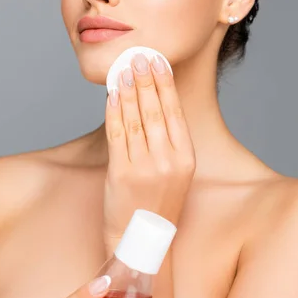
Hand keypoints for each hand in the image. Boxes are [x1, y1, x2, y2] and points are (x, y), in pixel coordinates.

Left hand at [104, 52, 195, 249]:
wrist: (141, 241)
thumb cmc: (158, 203)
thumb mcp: (176, 173)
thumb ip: (168, 142)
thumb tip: (153, 102)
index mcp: (186, 158)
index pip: (175, 112)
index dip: (165, 84)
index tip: (159, 62)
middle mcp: (168, 161)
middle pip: (155, 111)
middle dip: (146, 80)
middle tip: (139, 57)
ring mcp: (144, 167)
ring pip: (134, 119)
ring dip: (128, 91)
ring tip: (124, 70)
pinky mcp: (121, 174)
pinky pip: (116, 135)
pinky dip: (113, 112)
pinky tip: (111, 96)